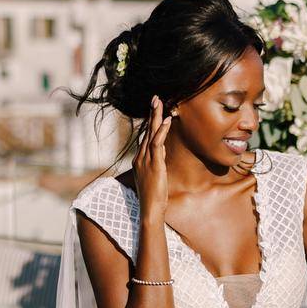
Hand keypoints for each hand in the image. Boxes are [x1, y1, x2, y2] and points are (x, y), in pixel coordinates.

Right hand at [133, 96, 171, 218]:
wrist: (150, 209)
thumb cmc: (154, 197)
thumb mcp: (155, 176)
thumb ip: (157, 162)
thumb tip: (161, 152)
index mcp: (140, 159)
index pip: (146, 136)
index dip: (151, 122)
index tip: (155, 109)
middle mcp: (140, 157)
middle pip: (146, 131)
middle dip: (151, 113)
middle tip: (156, 98)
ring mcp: (146, 160)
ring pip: (150, 134)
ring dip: (155, 117)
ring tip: (160, 103)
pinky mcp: (154, 164)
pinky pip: (157, 143)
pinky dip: (161, 131)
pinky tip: (166, 120)